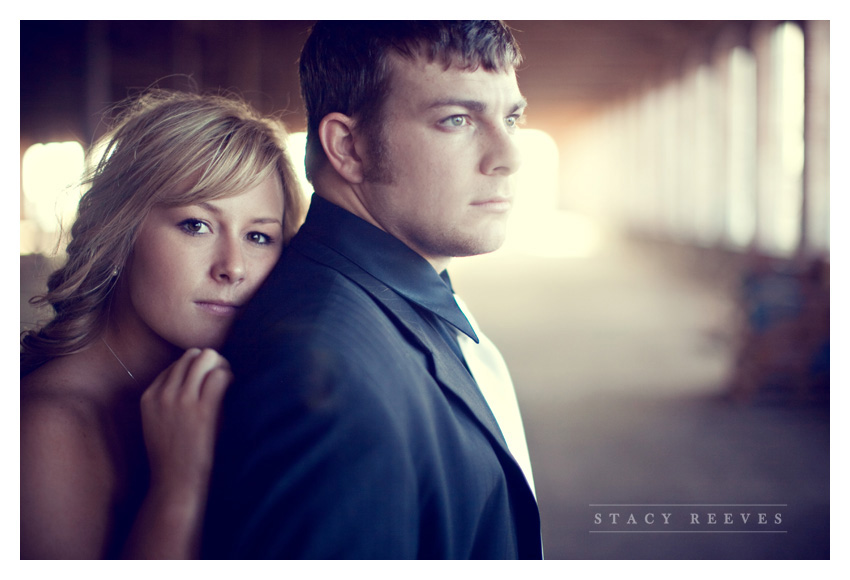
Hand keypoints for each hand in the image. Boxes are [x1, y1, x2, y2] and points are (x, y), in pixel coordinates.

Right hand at [140, 348, 231, 494]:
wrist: (175, 483)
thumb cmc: (173, 456)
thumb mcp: (159, 423)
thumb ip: (170, 400)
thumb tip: (197, 378)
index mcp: (149, 397)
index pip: (175, 365)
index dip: (195, 368)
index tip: (207, 380)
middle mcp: (163, 394)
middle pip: (191, 356)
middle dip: (209, 361)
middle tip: (221, 376)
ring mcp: (182, 400)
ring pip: (206, 358)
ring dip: (221, 365)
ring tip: (227, 380)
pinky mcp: (202, 409)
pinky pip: (219, 375)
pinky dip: (229, 376)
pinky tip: (232, 386)